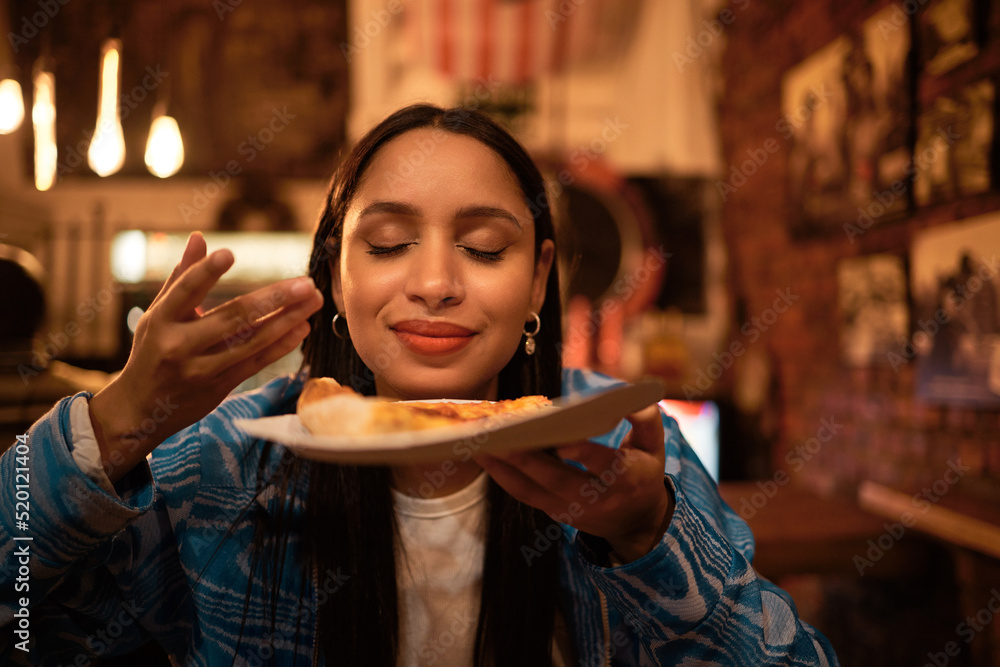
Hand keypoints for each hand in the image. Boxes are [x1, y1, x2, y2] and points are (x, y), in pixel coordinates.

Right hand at [88, 232, 323, 481]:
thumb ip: (181, 277)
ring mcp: (201, 369)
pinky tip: (301, 328)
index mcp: (160, 320)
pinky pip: (255, 363)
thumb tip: (199, 237)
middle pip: (232, 318)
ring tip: (313, 301)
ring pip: (250, 342)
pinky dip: (280, 346)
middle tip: (305, 283)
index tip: (229, 253)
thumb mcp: (157, 313)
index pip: (185, 292)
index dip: (205, 273)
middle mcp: (179, 345)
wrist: (141, 410)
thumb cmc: (151, 351)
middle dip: (273, 299)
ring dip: (287, 320)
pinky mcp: (219, 387)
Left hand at [477, 404, 673, 562]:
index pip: (606, 466)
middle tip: (500, 437)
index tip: (563, 441)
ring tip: (478, 444)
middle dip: (527, 460)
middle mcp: (598, 498)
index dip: (585, 454)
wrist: (637, 522)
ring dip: (504, 469)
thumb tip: (630, 397)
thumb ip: (646, 419)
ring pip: (534, 491)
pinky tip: (483, 454)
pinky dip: (502, 476)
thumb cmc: (643, 471)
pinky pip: (525, 495)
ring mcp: (574, 510)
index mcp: (628, 478)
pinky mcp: (555, 512)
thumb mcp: (655, 446)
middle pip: (558, 480)